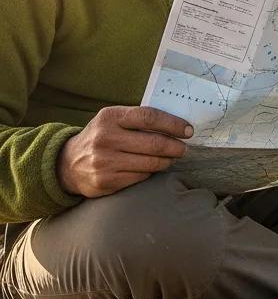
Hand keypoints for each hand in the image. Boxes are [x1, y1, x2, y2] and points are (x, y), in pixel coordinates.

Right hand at [57, 105, 193, 197]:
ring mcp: (104, 161)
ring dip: (167, 161)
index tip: (188, 130)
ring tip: (170, 158)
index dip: (173, 124)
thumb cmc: (101, 138)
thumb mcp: (113, 121)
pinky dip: (151, 172)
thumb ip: (139, 120)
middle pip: (155, 143)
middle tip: (183, 148)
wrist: (67, 163)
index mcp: (109, 117)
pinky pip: (141, 176)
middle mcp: (105, 138)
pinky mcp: (106, 181)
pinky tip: (151, 168)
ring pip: (151, 163)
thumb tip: (177, 125)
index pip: (149, 117)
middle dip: (176, 147)